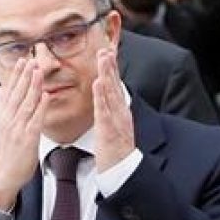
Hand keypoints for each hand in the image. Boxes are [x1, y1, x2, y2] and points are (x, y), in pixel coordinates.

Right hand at [0, 58, 46, 211]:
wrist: (3, 174)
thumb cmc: (7, 151)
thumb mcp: (1, 125)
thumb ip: (2, 105)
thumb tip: (0, 87)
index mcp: (3, 115)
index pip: (10, 90)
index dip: (16, 75)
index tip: (22, 60)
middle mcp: (9, 120)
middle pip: (17, 94)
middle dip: (24, 76)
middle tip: (31, 59)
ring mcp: (18, 129)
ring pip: (26, 104)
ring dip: (32, 87)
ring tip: (38, 71)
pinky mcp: (27, 139)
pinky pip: (35, 120)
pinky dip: (40, 107)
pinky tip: (45, 96)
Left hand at [93, 49, 134, 171]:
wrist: (122, 172)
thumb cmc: (115, 152)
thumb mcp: (113, 127)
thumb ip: (109, 113)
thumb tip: (103, 102)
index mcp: (120, 112)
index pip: (115, 86)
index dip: (112, 68)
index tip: (107, 51)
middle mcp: (120, 113)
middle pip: (115, 85)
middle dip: (111, 66)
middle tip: (105, 47)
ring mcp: (116, 121)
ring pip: (111, 93)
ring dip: (107, 74)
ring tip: (103, 58)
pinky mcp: (108, 130)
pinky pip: (104, 111)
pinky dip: (101, 96)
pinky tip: (97, 83)